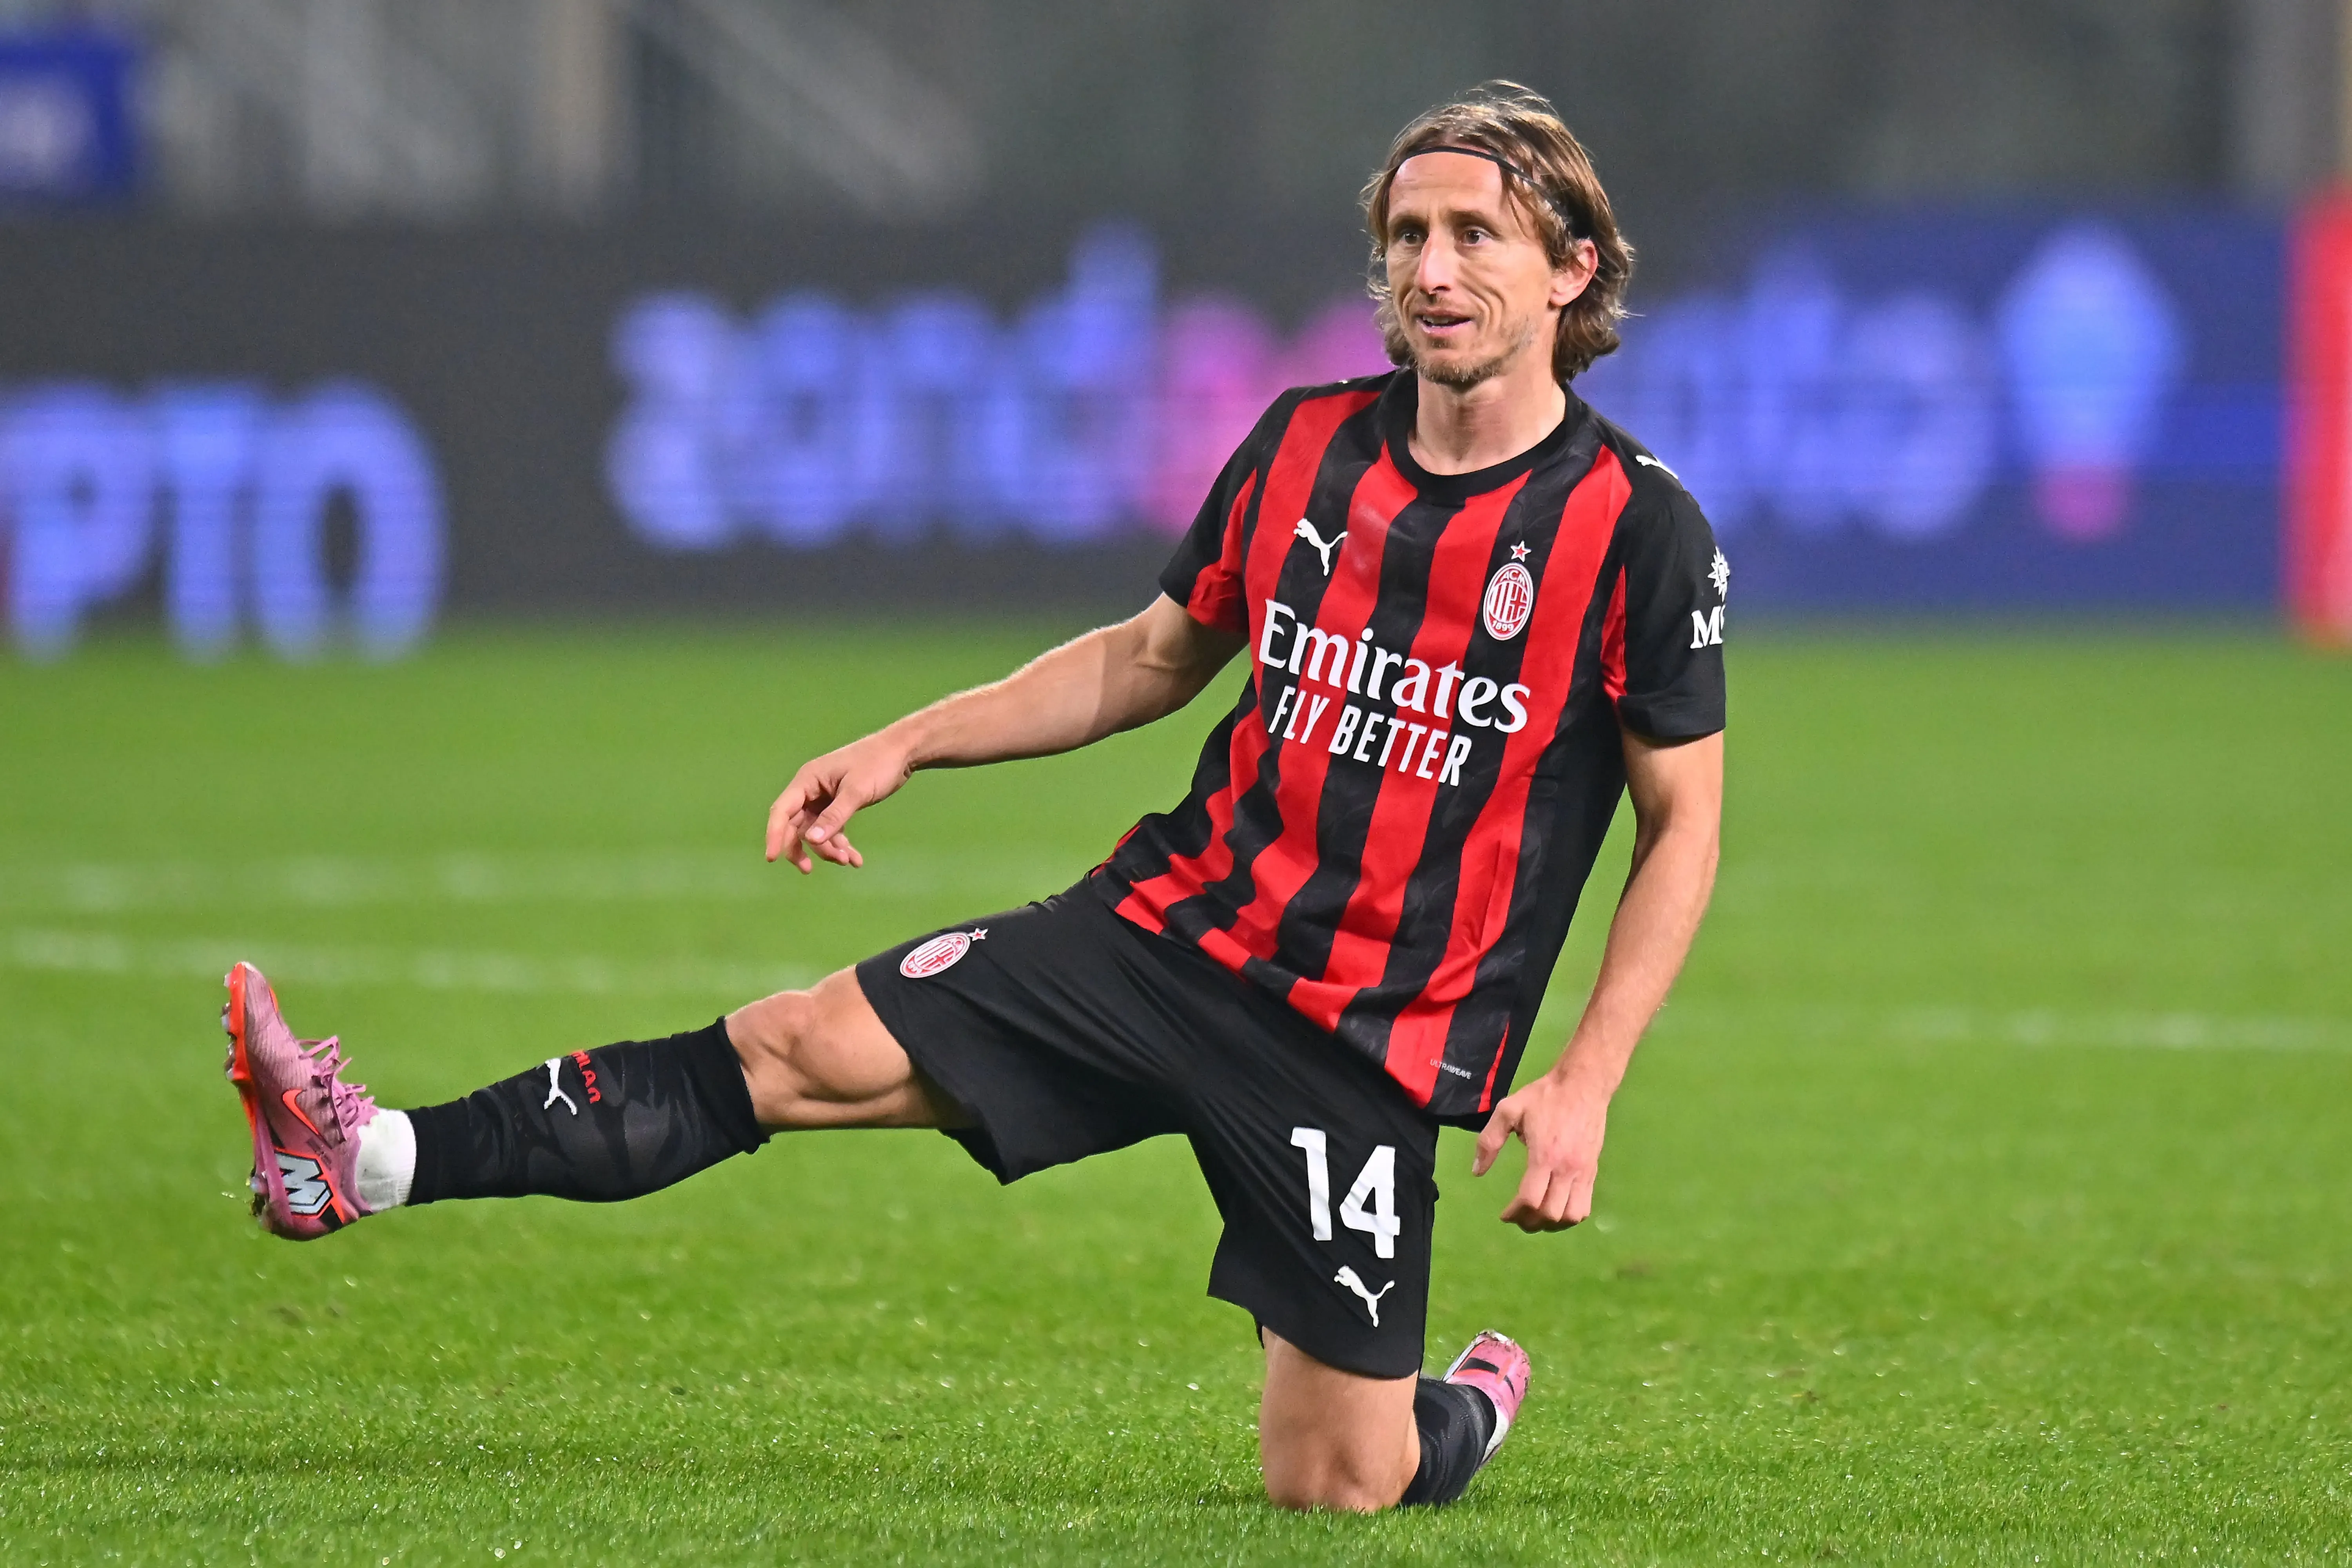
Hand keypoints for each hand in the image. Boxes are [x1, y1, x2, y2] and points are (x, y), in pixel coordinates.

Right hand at [764, 734, 915, 872]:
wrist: (901, 752)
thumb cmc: (878, 764)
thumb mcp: (856, 792)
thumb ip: (834, 817)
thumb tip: (811, 841)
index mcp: (808, 780)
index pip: (782, 811)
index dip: (774, 835)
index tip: (772, 858)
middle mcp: (811, 790)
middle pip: (795, 825)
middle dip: (803, 848)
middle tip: (809, 870)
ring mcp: (824, 798)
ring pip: (816, 832)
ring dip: (828, 849)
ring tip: (849, 860)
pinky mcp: (838, 806)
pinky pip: (832, 830)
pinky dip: (841, 844)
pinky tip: (855, 859)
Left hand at [1472, 1070, 1608, 1231]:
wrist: (1583, 1085)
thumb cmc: (1544, 1096)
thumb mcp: (1509, 1109)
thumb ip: (1489, 1140)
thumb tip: (1477, 1170)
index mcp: (1544, 1155)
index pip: (1530, 1199)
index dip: (1514, 1213)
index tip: (1504, 1215)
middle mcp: (1566, 1169)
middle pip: (1550, 1213)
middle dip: (1530, 1222)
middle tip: (1517, 1217)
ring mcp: (1583, 1172)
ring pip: (1571, 1216)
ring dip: (1552, 1224)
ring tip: (1536, 1217)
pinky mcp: (1593, 1170)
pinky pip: (1585, 1206)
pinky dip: (1569, 1216)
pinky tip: (1556, 1209)